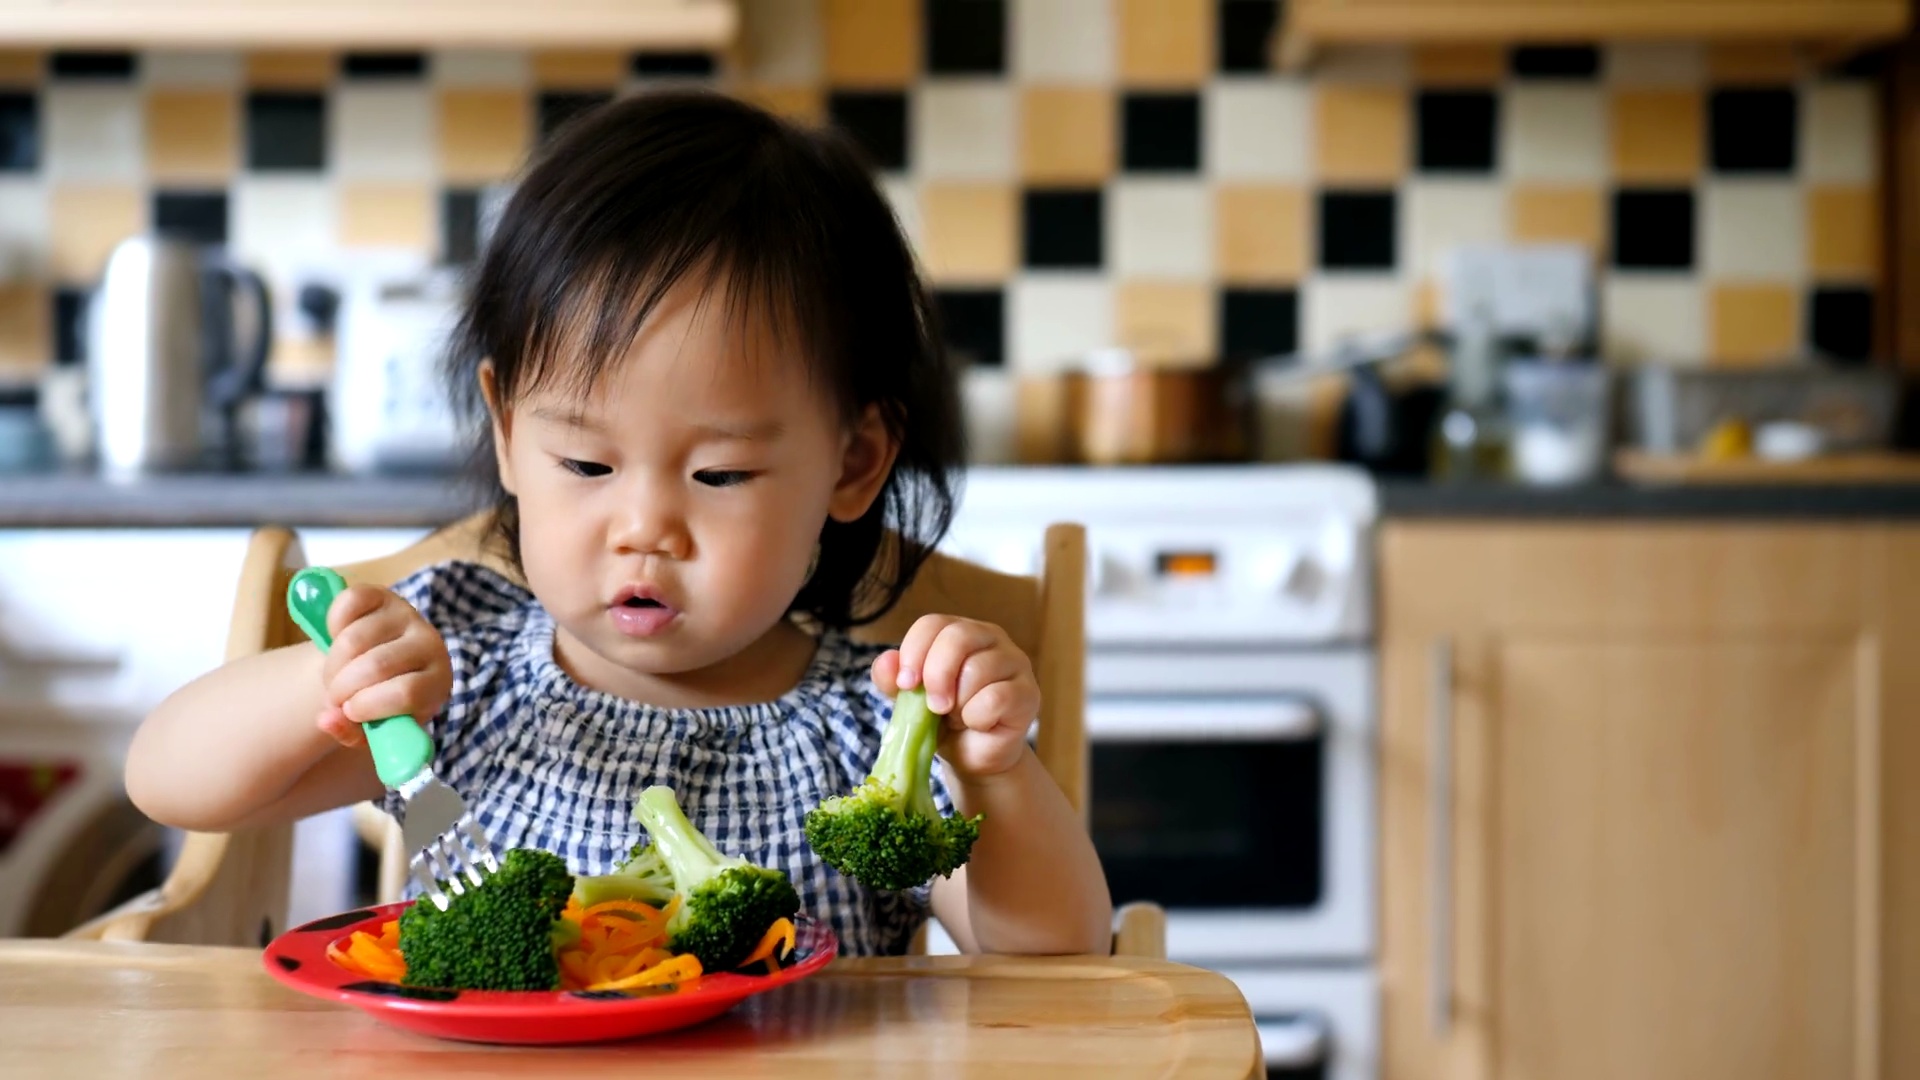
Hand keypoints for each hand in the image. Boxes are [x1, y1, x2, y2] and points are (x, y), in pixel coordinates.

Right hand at [314, 585, 451, 747]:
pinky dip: (333, 624)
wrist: (382, 666)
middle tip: (334, 698)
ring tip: (333, 677)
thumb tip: (326, 719)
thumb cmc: (382, 701)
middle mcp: (429, 642)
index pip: (407, 692)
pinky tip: (336, 640)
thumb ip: (351, 732)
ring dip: (332, 664)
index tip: (350, 712)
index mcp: (438, 681)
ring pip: (355, 638)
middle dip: (342, 688)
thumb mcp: (374, 728)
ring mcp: (406, 614)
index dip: (369, 706)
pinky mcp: (383, 595)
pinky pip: (349, 603)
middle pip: (377, 665)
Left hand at [872, 615, 1038, 780]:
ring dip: (959, 703)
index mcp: (959, 631)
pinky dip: (978, 717)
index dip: (914, 652)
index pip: (933, 623)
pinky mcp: (1028, 692)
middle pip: (958, 637)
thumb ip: (893, 680)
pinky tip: (980, 724)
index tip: (905, 684)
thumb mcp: (910, 700)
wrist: (973, 756)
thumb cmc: (943, 721)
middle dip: (937, 675)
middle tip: (934, 707)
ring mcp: (1014, 662)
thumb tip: (887, 663)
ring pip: (977, 669)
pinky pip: (997, 697)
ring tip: (960, 716)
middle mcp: (990, 637)